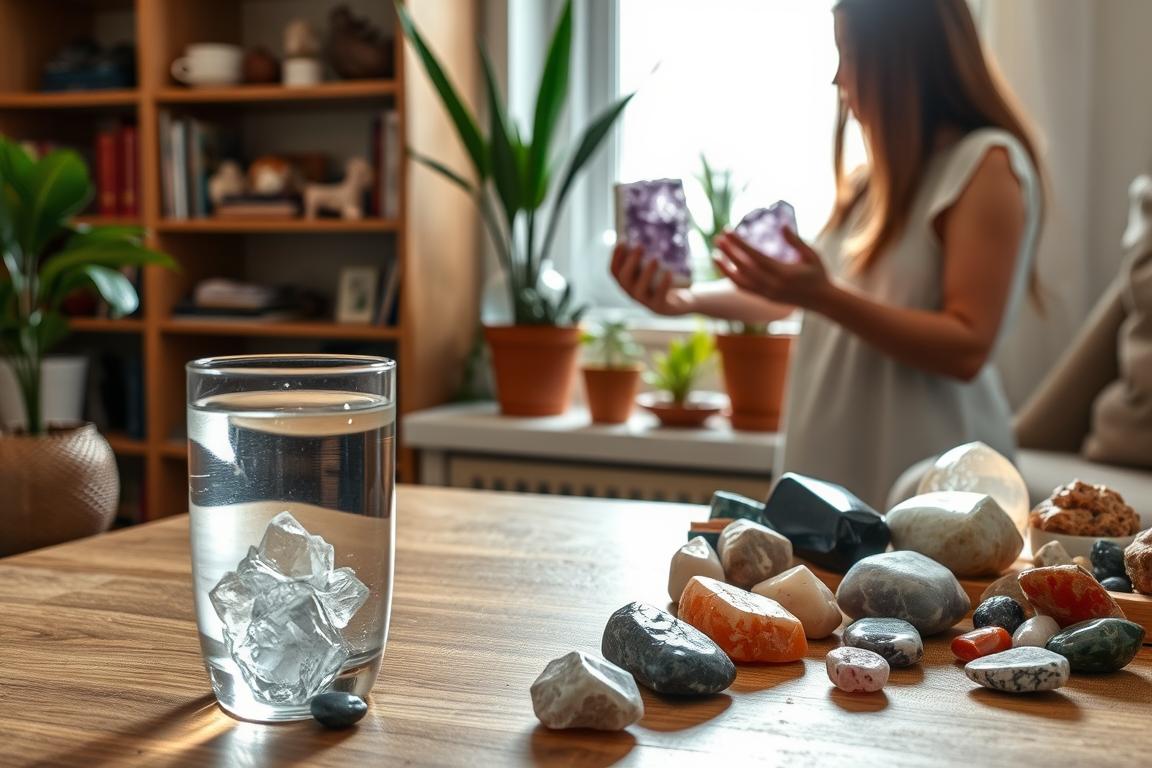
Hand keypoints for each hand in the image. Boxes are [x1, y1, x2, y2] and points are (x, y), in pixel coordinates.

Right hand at [610, 242, 694, 315]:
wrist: (683, 301)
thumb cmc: (666, 279)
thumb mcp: (656, 265)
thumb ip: (650, 252)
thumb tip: (650, 228)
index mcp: (627, 282)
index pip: (614, 271)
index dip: (616, 256)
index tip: (623, 240)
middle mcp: (632, 293)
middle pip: (625, 279)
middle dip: (631, 261)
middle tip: (640, 245)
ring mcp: (646, 302)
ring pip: (639, 290)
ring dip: (646, 273)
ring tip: (656, 258)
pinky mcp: (661, 307)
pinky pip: (659, 297)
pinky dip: (664, 284)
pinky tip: (669, 272)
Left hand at [713, 227, 833, 310]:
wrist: (822, 300)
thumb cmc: (818, 273)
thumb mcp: (811, 254)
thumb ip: (796, 241)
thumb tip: (782, 225)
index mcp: (783, 273)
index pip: (755, 256)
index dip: (739, 244)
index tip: (728, 232)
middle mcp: (772, 285)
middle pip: (743, 268)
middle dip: (729, 253)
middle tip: (717, 238)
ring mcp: (767, 293)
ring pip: (740, 282)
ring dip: (725, 268)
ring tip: (715, 254)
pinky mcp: (765, 298)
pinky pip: (744, 288)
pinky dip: (733, 278)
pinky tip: (726, 267)